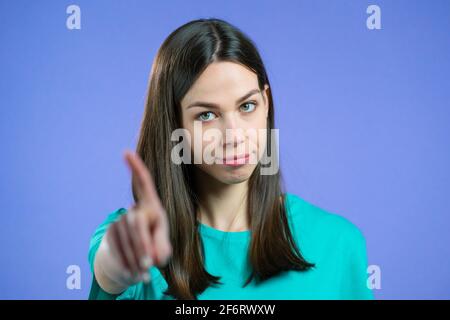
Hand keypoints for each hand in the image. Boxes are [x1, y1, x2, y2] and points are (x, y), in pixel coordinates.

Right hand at [102, 150, 171, 284]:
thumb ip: (162, 248)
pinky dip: (126, 263)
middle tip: (149, 265)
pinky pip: (117, 247)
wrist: (136, 260)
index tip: (125, 152)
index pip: (144, 184)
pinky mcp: (111, 233)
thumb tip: (153, 255)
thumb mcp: (164, 247)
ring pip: (125, 237)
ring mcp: (120, 220)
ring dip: (135, 258)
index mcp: (151, 206)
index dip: (136, 168)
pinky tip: (133, 273)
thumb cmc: (155, 248)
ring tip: (143, 274)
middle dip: (143, 245)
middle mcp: (134, 210)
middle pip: (135, 222)